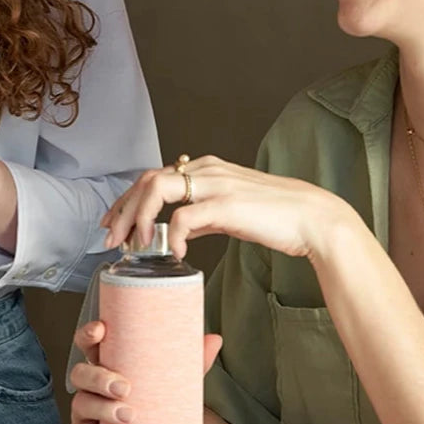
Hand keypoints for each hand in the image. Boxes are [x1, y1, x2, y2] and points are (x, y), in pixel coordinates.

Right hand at [66, 319, 222, 423]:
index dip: (88, 335)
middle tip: (125, 388)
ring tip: (129, 417)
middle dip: (99, 378)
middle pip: (80, 374)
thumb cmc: (155, 409)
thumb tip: (215, 339)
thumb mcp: (174, 385)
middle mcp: (90, 389)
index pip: (89, 346)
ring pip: (80, 405)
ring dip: (102, 409)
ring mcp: (84, 416)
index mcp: (107, 367)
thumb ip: (192, 363)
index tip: (101, 330)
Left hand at [100, 155, 358, 261]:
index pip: (153, 177)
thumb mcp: (230, 211)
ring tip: (132, 245)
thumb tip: (179, 230)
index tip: (113, 223)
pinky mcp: (227, 205)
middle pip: (147, 180)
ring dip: (137, 218)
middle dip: (123, 209)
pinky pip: (185, 217)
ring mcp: (216, 185)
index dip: (127, 200)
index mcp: (206, 169)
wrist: (313, 218)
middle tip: (110, 238)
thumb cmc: (276, 217)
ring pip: (158, 189)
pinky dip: (173, 235)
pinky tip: (175, 254)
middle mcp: (206, 170)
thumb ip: (204, 215)